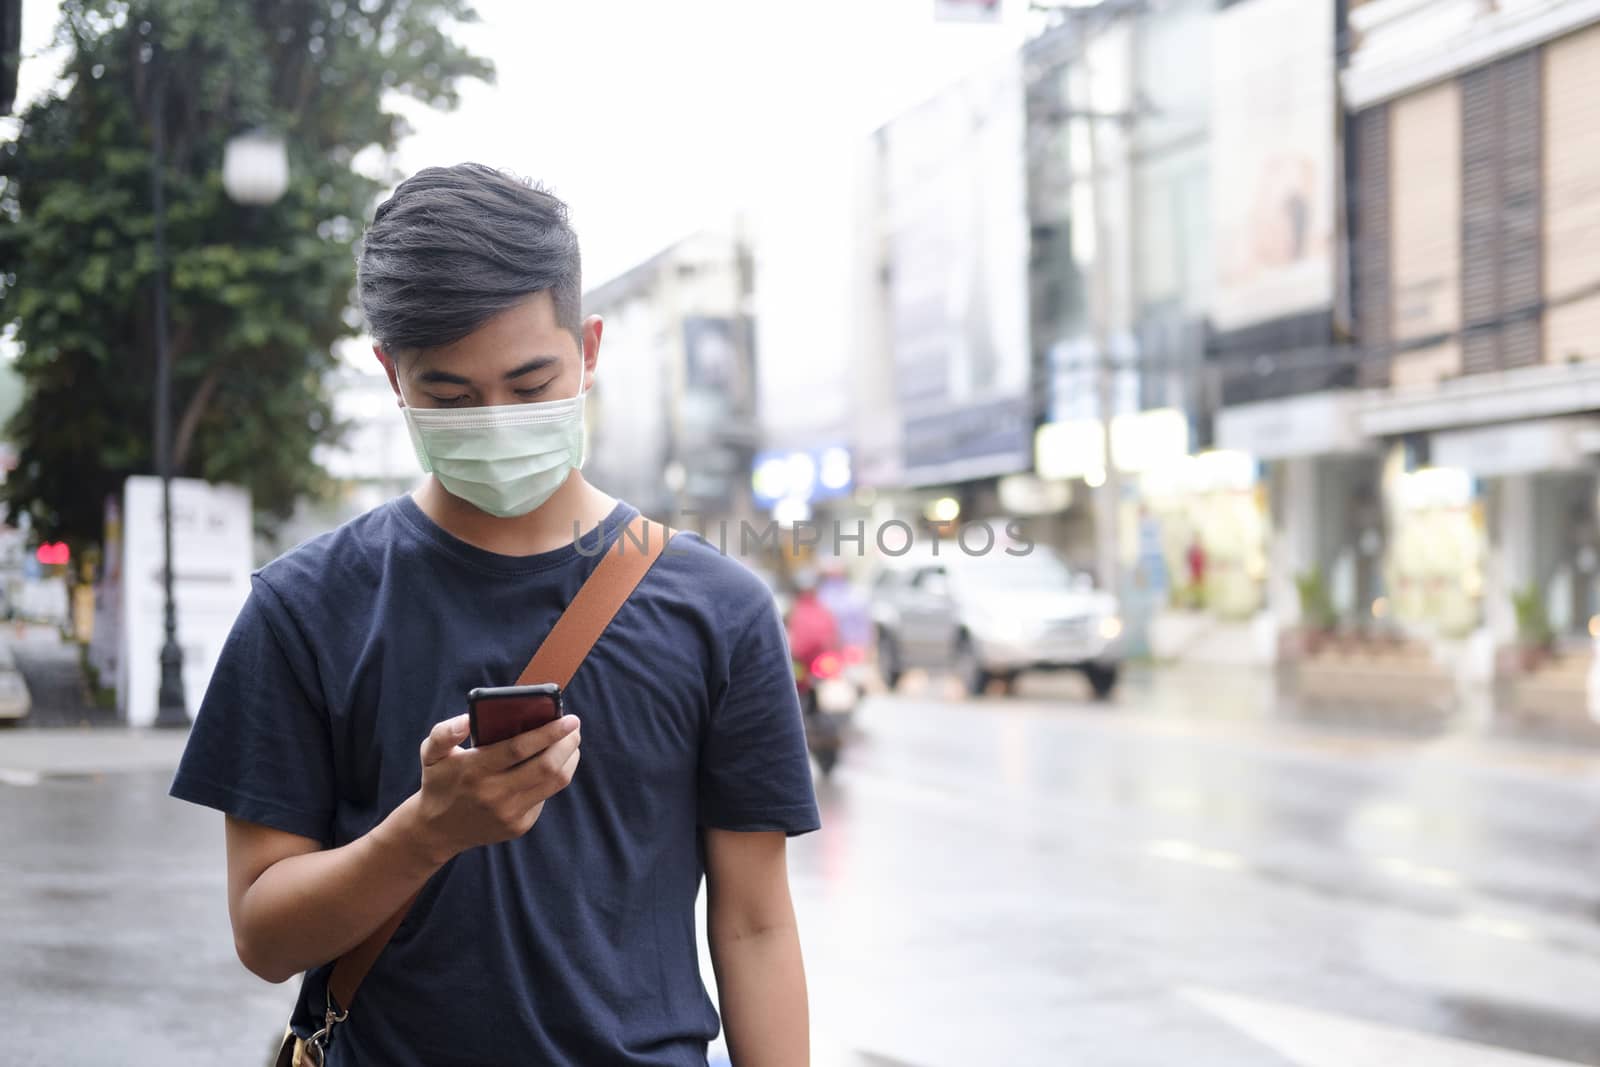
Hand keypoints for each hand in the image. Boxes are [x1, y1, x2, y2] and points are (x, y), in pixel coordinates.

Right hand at [408, 713, 581, 863]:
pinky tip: (553, 763)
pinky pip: (545, 796)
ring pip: (554, 783)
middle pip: (546, 767)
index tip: (569, 718)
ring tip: (571, 742)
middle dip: (568, 744)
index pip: (519, 749)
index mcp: (475, 771)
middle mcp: (494, 794)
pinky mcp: (519, 826)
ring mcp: (509, 814)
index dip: (548, 732)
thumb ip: (444, 732)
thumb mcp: (431, 753)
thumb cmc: (440, 781)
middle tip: (574, 727)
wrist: (437, 830)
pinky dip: (555, 777)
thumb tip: (467, 719)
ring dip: (569, 759)